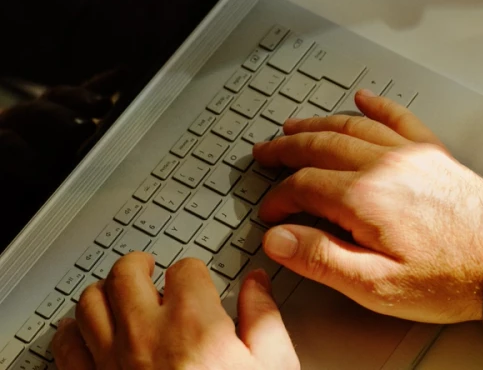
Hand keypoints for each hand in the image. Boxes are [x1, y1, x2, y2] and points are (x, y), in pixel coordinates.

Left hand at [52, 253, 297, 369]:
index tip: (198, 282)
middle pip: (127, 274)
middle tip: (151, 271)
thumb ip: (264, 319)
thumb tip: (257, 286)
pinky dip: (74, 332)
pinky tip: (88, 333)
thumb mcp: (273, 367)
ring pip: (89, 303)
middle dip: (141, 266)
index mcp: (194, 326)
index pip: (185, 268)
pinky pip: (66, 346)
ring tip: (120, 296)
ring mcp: (111, 364)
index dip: (195, 272)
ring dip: (105, 293)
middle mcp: (146, 337)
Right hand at [253, 90, 482, 323]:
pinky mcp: (432, 152)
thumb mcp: (375, 286)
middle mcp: (386, 166)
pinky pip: (399, 117)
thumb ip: (321, 259)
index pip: (304, 186)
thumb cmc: (447, 277)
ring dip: (320, 124)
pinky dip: (377, 105)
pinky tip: (364, 98)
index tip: (271, 214)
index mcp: (366, 198)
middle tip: (264, 152)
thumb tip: (279, 239)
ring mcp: (410, 154)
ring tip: (296, 126)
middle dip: (287, 148)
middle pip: (322, 145)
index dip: (280, 199)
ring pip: (354, 126)